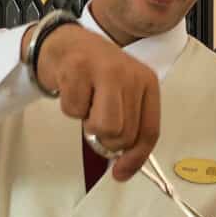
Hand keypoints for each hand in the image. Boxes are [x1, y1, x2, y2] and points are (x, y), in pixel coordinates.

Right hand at [25, 24, 160, 181]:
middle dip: (106, 138)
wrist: (66, 43)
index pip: (149, 131)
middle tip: (96, 120)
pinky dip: (70, 108)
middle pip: (125, 135)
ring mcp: (104, 70)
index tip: (120, 172)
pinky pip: (75, 111)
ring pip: (105, 127)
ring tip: (87, 105)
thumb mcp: (122, 95)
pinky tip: (74, 89)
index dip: (135, 158)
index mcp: (147, 82)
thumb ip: (128, 124)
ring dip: (89, 125)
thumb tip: (123, 165)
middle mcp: (130, 75)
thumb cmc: (95, 73)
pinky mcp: (78, 69)